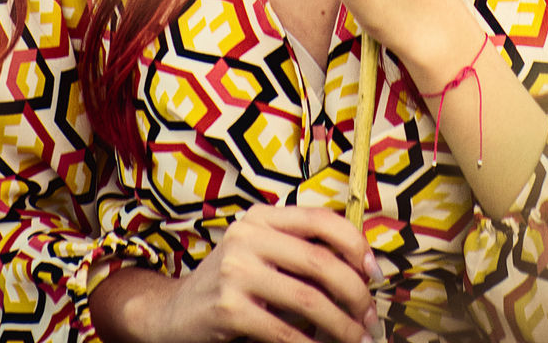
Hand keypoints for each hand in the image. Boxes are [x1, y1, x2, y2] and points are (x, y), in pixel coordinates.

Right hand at [90, 203, 381, 342]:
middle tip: (369, 316)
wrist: (173, 313)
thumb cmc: (231, 283)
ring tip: (354, 337)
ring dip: (340, 324)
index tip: (374, 272)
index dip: (355, 244)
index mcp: (262, 216)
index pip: (321, 218)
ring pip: (308, 298)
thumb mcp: (261, 253)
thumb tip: (362, 268)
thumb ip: (299, 251)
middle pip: (320, 261)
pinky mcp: (228, 308)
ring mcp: (236, 271)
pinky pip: (283, 330)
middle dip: (354, 292)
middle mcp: (248, 236)